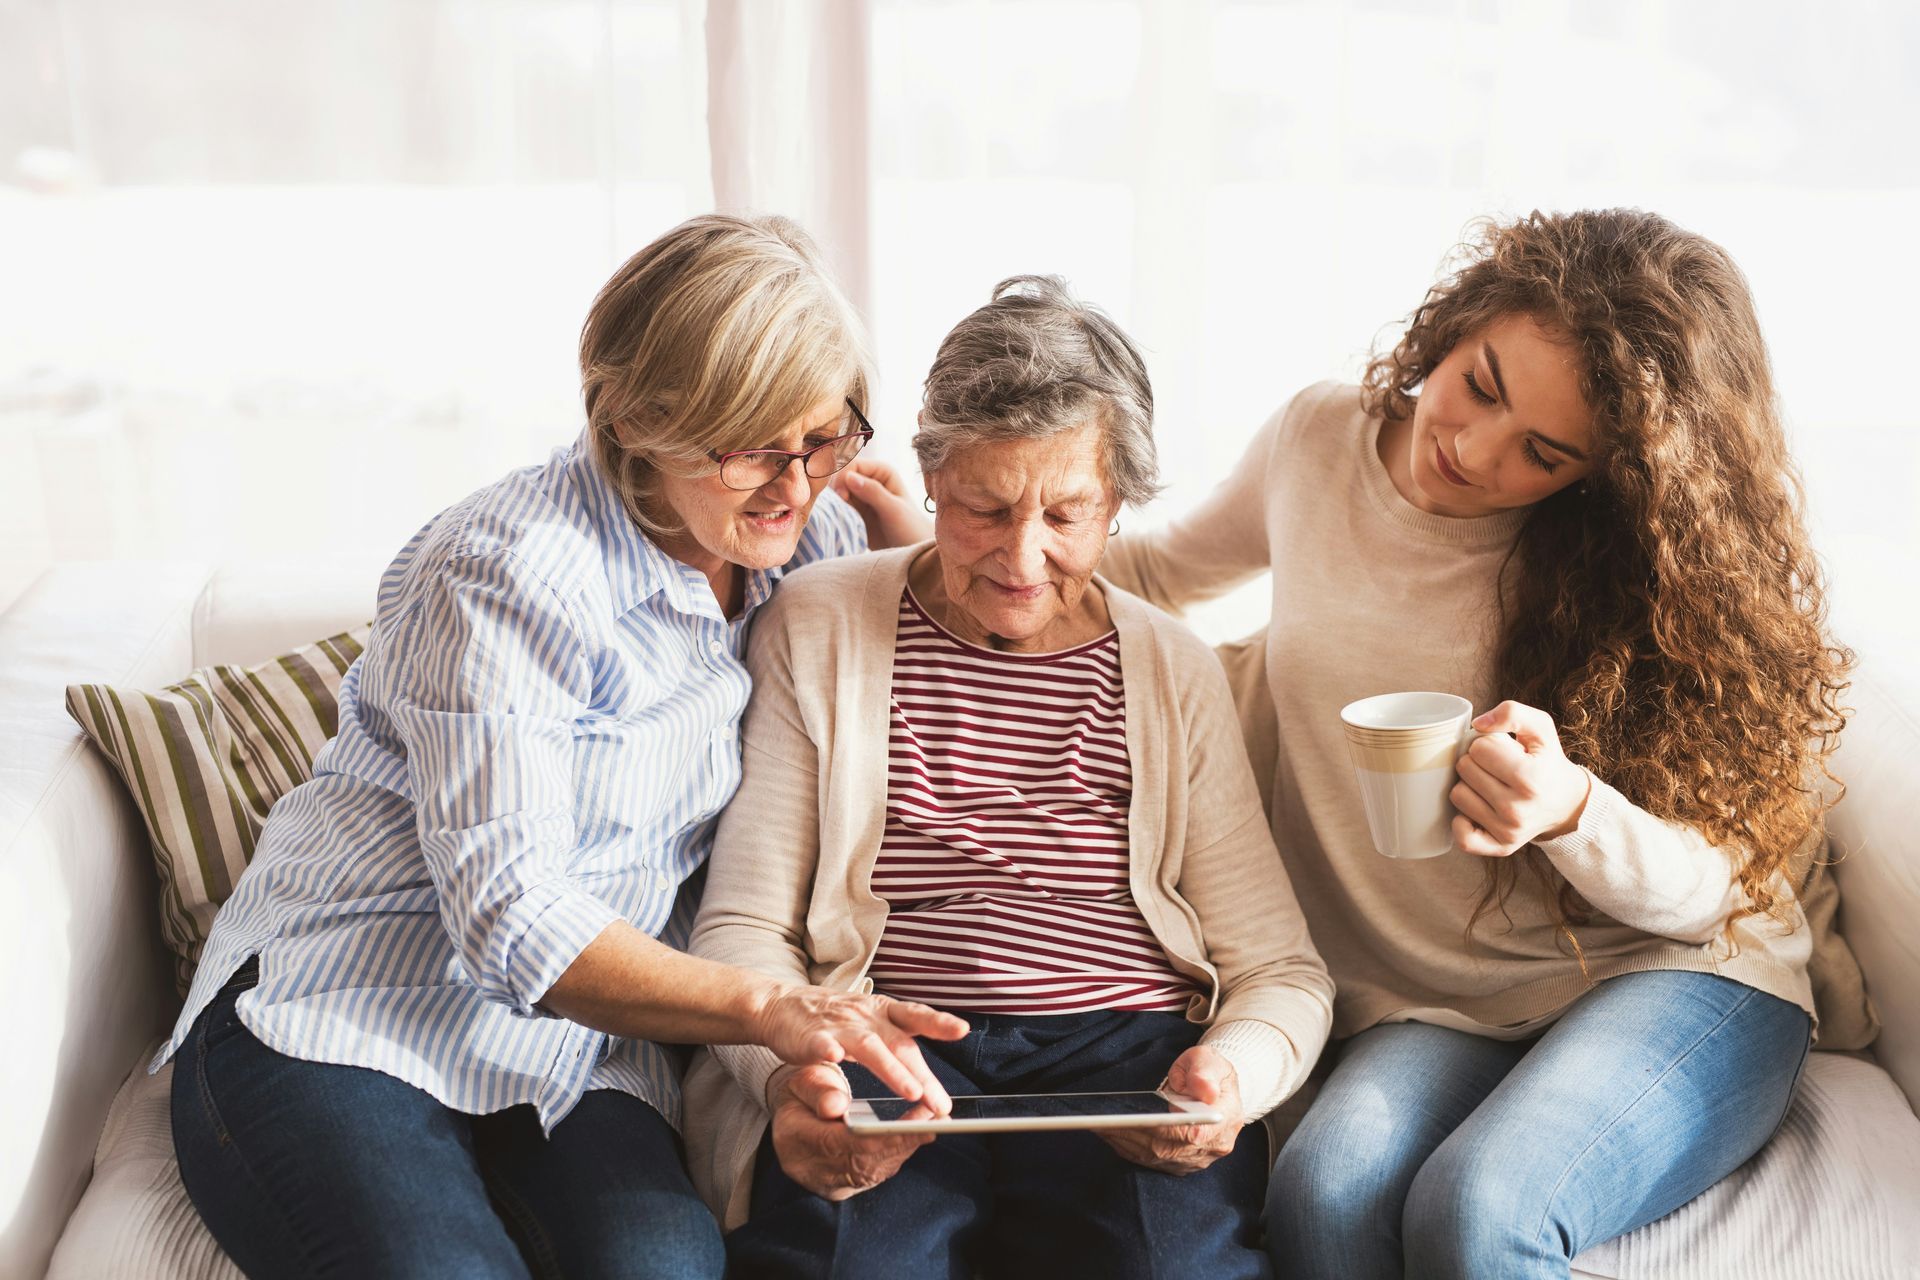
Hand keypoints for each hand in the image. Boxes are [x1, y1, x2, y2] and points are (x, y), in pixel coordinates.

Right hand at [755, 985, 966, 1112]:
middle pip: (899, 1043)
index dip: (938, 1021)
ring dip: (892, 1069)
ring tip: (912, 1093)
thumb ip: (896, 1047)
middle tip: (942, 1103)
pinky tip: (835, 1058)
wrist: (781, 1005)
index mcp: (882, 1011)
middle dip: (923, 1074)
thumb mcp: (871, 1024)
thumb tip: (927, 1083)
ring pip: (870, 1046)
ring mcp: (839, 1025)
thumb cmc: (833, 1020)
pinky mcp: (812, 1036)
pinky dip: (830, 1049)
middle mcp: (865, 1015)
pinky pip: (822, 1044)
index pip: (915, 1015)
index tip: (962, 1029)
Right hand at [766, 1063, 934, 1199]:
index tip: (914, 1122)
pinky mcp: (848, 1185)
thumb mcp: (799, 1083)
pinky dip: (902, 1150)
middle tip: (937, 1117)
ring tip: (937, 1120)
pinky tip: (923, 1132)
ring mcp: (831, 1182)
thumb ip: (818, 1091)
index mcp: (797, 1142)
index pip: (846, 1143)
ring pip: (876, 1169)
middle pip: (867, 1160)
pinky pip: (878, 1171)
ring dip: (909, 1145)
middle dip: (905, 1139)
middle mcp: (815, 1170)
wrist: (788, 1124)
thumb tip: (837, 1105)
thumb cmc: (798, 1096)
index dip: (883, 1135)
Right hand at [833, 457, 931, 548]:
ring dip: (835, 504)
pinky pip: (837, 508)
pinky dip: (835, 513)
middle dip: (836, 491)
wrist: (911, 550)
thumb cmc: (910, 529)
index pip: (852, 464)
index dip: (843, 477)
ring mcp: (860, 496)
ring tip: (842, 517)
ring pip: (836, 493)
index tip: (842, 496)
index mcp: (882, 471)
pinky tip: (842, 522)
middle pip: (840, 478)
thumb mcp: (893, 510)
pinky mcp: (854, 512)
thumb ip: (873, 492)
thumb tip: (849, 477)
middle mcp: (869, 480)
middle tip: (840, 509)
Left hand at [1098, 1046, 1243, 1175]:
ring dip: (1126, 1141)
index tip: (1143, 1121)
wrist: (1213, 1090)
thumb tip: (1204, 1090)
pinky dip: (1127, 1147)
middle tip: (1105, 1119)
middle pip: (1169, 1147)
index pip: (1196, 1133)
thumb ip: (1205, 1072)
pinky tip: (1107, 1132)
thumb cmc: (1208, 1072)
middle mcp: (1213, 1147)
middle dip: (1135, 1133)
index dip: (1168, 1131)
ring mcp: (1196, 1159)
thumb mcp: (1211, 1060)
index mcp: (1226, 1119)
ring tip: (1099, 1123)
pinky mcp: (1179, 1165)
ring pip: (1156, 1156)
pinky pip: (1150, 1161)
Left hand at [1449, 700, 1593, 856]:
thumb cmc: (1547, 762)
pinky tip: (1479, 809)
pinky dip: (1464, 821)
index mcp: (1529, 778)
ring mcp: (1508, 831)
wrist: (1567, 803)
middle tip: (1498, 768)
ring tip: (1492, 785)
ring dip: (1470, 786)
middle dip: (1477, 762)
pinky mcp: (1500, 847)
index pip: (1479, 748)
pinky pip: (1463, 837)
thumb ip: (1512, 712)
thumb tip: (1478, 724)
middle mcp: (1517, 809)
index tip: (1504, 751)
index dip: (1487, 744)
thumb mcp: (1541, 728)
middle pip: (1464, 769)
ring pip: (1457, 795)